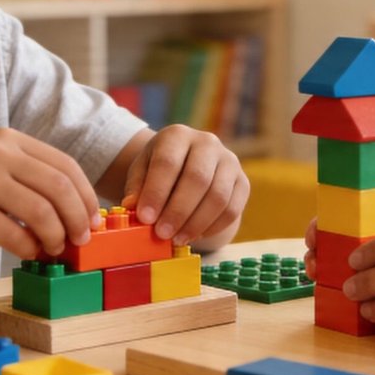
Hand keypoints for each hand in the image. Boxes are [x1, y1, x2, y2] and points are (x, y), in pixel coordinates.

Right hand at [0, 128, 99, 260]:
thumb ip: (20, 175)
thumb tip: (64, 209)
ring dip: (57, 237)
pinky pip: (14, 235)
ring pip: (42, 212)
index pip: (65, 165)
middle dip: (79, 219)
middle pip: (60, 188)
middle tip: (82, 241)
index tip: (92, 219)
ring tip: (54, 250)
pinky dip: (29, 249)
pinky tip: (29, 254)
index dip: (85, 196)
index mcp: (6, 139)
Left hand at [120, 125, 248, 245]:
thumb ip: (137, 188)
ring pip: (218, 196)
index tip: (145, 218)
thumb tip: (132, 207)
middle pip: (197, 178)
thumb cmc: (161, 171)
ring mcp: (229, 161)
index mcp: (177, 135)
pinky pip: (232, 209)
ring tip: (177, 239)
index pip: (167, 162)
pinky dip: (213, 227)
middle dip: (178, 211)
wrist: (189, 167)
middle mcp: (207, 142)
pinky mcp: (243, 181)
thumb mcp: (142, 172)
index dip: (156, 192)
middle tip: (162, 234)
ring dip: (196, 223)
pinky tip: (195, 235)